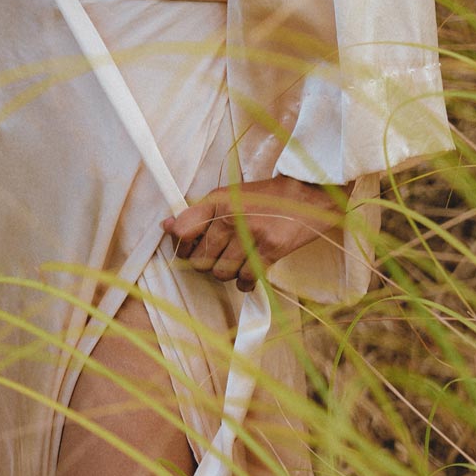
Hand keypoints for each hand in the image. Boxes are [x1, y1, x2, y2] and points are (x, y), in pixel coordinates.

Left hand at [162, 174, 352, 290]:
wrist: (309, 194)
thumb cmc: (267, 197)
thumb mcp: (230, 196)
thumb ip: (199, 213)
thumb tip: (167, 226)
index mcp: (217, 200)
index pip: (182, 230)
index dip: (181, 246)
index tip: (190, 249)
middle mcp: (230, 216)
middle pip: (200, 260)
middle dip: (208, 264)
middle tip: (220, 257)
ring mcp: (251, 233)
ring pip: (221, 272)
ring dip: (227, 273)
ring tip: (237, 262)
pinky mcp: (271, 248)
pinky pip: (246, 278)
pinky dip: (245, 281)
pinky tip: (250, 272)